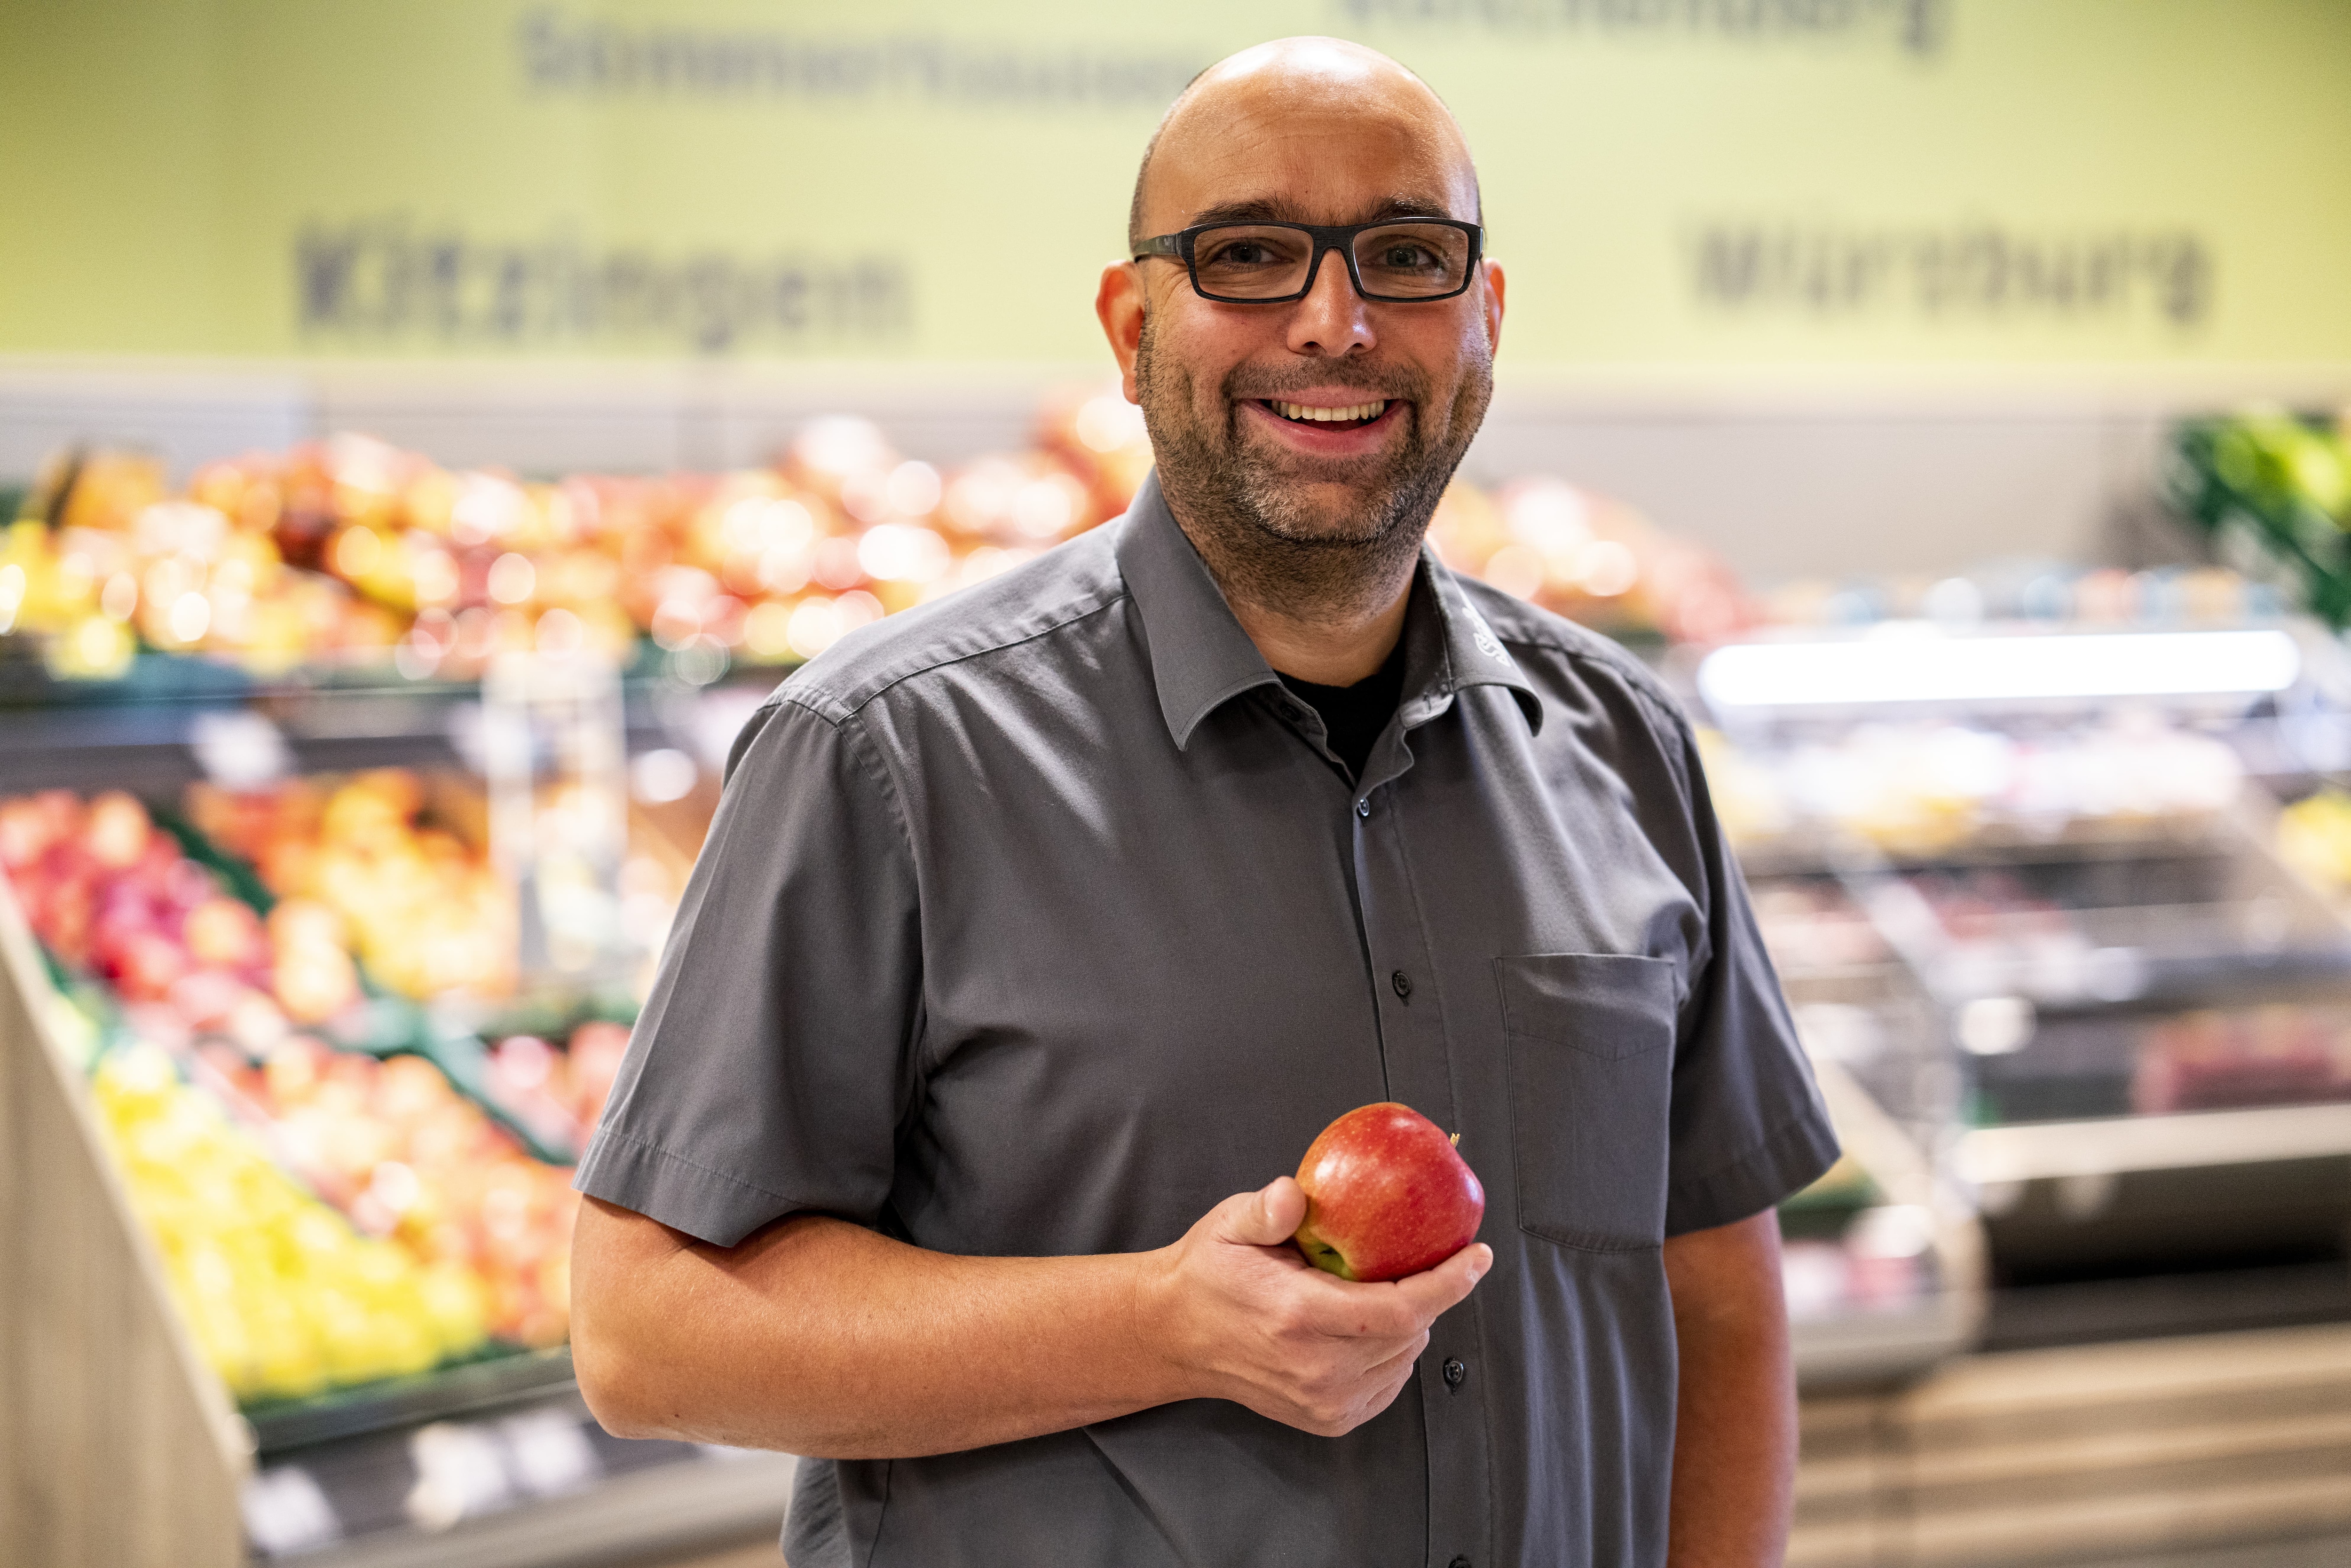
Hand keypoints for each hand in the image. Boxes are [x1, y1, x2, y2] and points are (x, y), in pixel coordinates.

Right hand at [1145, 1177, 1492, 1436]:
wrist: (1176, 1335)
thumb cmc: (1208, 1274)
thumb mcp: (1229, 1225)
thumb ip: (1267, 1210)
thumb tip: (1296, 1193)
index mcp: (1299, 1316)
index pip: (1401, 1309)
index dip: (1449, 1283)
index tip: (1478, 1255)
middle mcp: (1316, 1368)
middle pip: (1411, 1333)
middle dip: (1430, 1292)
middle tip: (1420, 1255)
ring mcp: (1324, 1401)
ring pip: (1405, 1359)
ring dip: (1411, 1322)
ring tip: (1381, 1288)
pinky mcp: (1328, 1419)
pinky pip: (1390, 1383)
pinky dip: (1395, 1352)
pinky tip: (1372, 1325)